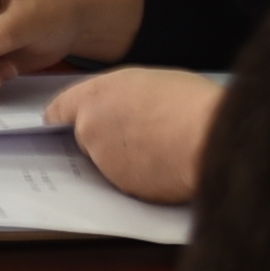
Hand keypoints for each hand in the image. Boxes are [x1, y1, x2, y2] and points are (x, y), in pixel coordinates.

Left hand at [51, 67, 218, 202]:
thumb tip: (122, 107)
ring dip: (124, 160)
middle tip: (136, 133)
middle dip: (103, 139)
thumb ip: (124, 96)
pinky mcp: (122, 188)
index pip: (60, 109)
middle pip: (84, 138)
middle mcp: (90, 129)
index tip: (63, 123)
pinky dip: (141, 178)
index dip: (64, 117)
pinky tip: (165, 166)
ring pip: (106, 162)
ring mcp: (104, 162)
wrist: (209, 139)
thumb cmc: (190, 103)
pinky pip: (127, 182)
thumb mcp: (151, 81)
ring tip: (160, 147)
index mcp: (94, 96)